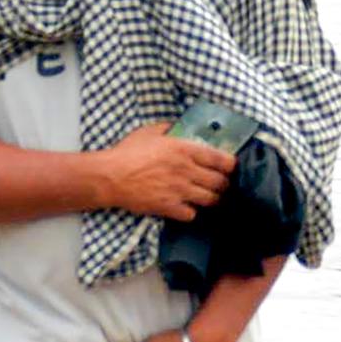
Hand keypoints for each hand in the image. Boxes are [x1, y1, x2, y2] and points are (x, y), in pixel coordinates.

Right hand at [94, 123, 233, 222]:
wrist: (110, 177)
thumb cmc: (128, 152)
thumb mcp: (149, 132)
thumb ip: (169, 128)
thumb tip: (179, 127)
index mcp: (184, 149)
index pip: (221, 159)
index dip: (230, 164)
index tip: (230, 166)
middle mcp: (187, 171)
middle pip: (220, 182)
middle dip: (224, 184)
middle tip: (220, 183)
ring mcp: (179, 191)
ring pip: (211, 200)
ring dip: (212, 198)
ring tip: (209, 196)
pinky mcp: (169, 207)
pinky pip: (192, 214)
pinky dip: (192, 212)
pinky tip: (187, 206)